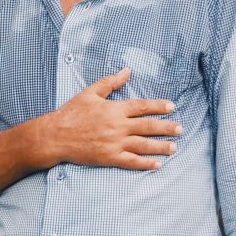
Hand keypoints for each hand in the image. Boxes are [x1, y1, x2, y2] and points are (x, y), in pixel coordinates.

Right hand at [46, 67, 181, 168]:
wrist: (55, 135)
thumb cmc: (71, 113)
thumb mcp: (90, 93)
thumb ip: (110, 82)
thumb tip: (127, 71)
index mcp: (114, 109)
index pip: (142, 106)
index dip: (158, 106)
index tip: (172, 107)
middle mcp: (118, 126)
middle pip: (148, 126)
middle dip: (166, 127)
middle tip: (180, 129)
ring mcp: (114, 143)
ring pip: (144, 145)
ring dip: (161, 146)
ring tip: (174, 147)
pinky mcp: (109, 157)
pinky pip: (132, 161)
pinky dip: (145, 163)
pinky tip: (157, 164)